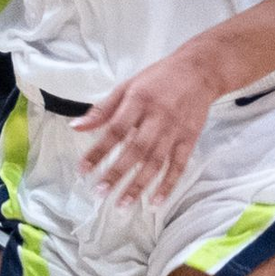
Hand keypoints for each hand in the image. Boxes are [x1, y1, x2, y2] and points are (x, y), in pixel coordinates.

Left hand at [73, 50, 217, 204]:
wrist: (198, 71)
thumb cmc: (158, 78)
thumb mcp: (127, 86)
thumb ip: (103, 109)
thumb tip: (76, 126)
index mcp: (138, 100)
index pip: (114, 129)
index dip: (98, 150)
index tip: (83, 169)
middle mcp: (157, 117)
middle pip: (135, 149)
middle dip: (117, 173)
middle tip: (100, 192)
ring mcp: (175, 130)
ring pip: (155, 161)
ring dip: (138, 184)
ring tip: (122, 203)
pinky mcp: (190, 139)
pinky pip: (178, 166)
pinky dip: (168, 185)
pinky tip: (155, 201)